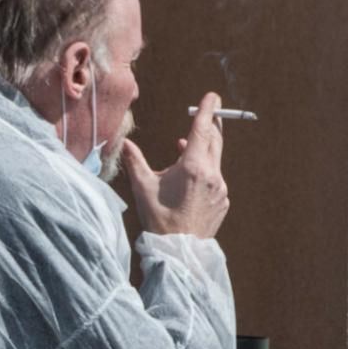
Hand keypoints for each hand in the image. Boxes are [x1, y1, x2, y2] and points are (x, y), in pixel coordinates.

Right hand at [124, 92, 229, 238]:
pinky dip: (205, 173)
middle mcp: (212, 174)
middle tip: (208, 114)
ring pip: (214, 161)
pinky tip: (189, 182)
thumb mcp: (143, 188)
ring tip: (182, 153)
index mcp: (193, 166)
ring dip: (202, 152)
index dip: (207, 110)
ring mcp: (221, 189)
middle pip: (215, 140)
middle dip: (210, 125)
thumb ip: (135, 161)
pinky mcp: (223, 201)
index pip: (203, 129)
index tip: (212, 96)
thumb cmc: (159, 220)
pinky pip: (216, 179)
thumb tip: (124, 143)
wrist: (179, 252)